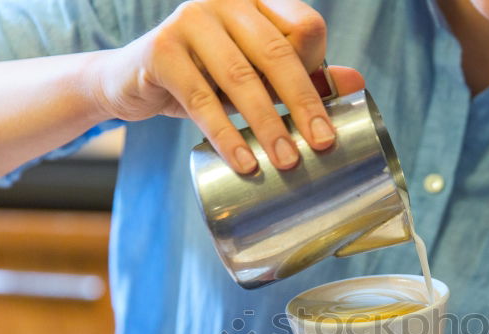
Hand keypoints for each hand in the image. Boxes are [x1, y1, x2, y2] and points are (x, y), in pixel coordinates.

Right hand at [88, 0, 365, 172]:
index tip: (326, 121)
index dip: (318, 72)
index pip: (304, 27)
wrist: (131, 81)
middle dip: (303, 103)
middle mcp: (225, 1)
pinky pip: (201, 98)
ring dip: (267, 124)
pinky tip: (242, 162)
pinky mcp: (161, 50)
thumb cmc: (205, 78)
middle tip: (321, 146)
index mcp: (257, 2)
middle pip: (277, 51)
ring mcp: (190, 19)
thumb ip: (302, 76)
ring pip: (241, 76)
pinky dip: (225, 135)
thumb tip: (356, 83)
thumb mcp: (256, 76)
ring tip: (286, 162)